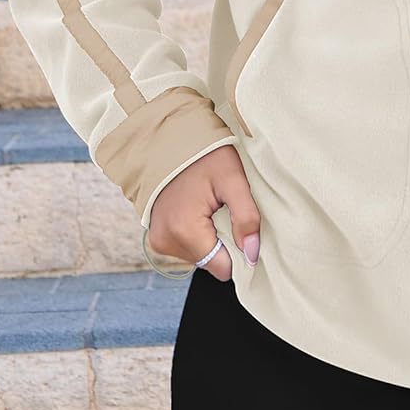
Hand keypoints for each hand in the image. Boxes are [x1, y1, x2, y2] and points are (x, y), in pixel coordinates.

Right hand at [145, 144, 260, 280]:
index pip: (223, 268)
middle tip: (223, 210)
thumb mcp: (233, 179)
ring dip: (211, 237)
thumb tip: (252, 253)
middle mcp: (166, 241)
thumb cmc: (203, 156)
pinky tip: (198, 211)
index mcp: (184, 231)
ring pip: (200, 256)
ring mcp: (159, 241)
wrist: (168, 141)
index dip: (239, 251)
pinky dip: (198, 234)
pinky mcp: (157, 238)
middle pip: (211, 262)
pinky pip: (187, 248)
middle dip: (224, 241)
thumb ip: (246, 218)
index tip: (242, 226)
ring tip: (209, 207)